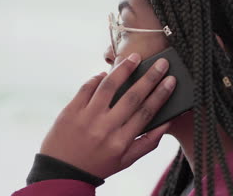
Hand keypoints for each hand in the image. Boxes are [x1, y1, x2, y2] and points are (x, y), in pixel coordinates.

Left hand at [39, 53, 175, 178]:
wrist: (61, 173)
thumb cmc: (97, 165)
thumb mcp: (125, 161)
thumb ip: (148, 143)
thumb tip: (166, 123)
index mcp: (121, 142)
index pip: (146, 112)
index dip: (161, 94)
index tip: (171, 80)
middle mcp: (105, 128)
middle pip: (132, 96)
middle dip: (150, 77)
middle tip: (161, 63)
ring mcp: (86, 118)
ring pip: (109, 87)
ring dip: (124, 69)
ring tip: (135, 58)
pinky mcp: (70, 111)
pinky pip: (86, 88)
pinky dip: (97, 78)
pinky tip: (106, 73)